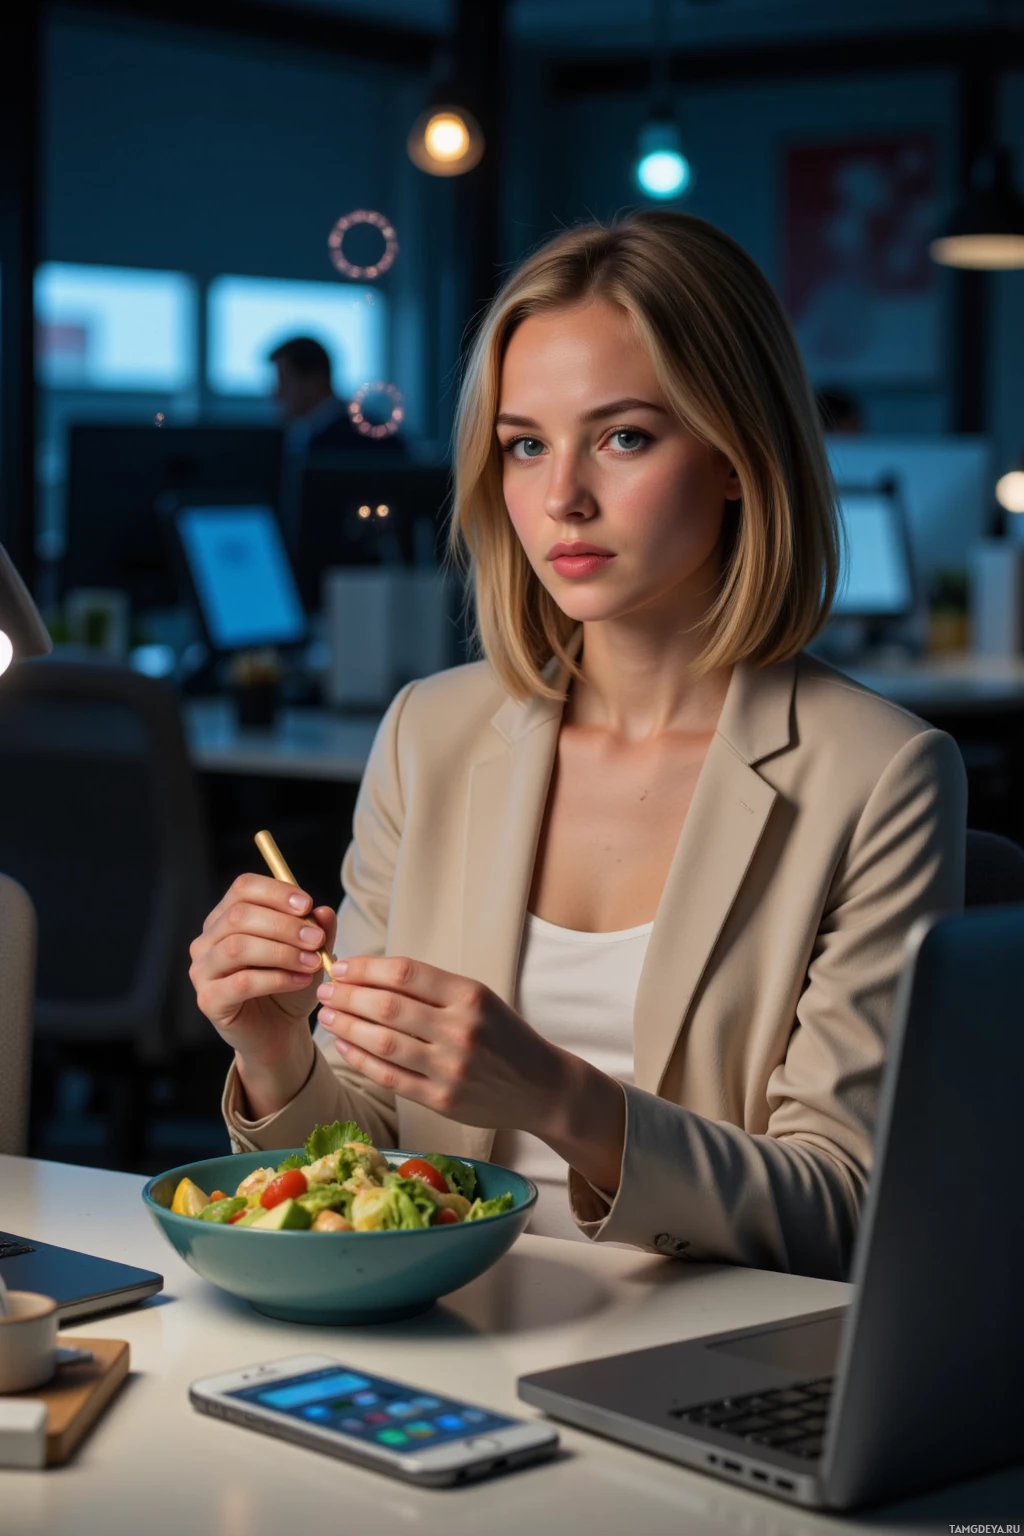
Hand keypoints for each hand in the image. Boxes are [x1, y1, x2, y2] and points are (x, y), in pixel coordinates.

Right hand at [189, 874, 337, 1113]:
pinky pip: (242, 982)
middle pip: (239, 916)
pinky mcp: (209, 1000)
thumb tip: (323, 912)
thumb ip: (318, 930)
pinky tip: (301, 981)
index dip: (276, 892)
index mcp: (226, 918)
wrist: (280, 1031)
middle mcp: (207, 940)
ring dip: (282, 952)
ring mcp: (203, 970)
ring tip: (312, 962)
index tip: (308, 905)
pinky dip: (277, 979)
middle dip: (284, 925)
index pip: (243, 888)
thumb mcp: (310, 952)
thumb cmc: (290, 985)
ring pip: (238, 947)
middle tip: (317, 940)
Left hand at [315, 956, 566, 1134]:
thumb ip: (432, 988)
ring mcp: (450, 1068)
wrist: (541, 1086)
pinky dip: (360, 1059)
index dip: (366, 968)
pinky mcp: (442, 1100)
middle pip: (387, 1006)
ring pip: (382, 1042)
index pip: (404, 974)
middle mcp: (460, 1030)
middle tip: (326, 989)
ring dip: (347, 1026)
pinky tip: (343, 1045)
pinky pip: (389, 1076)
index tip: (342, 966)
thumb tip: (371, 974)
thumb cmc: (503, 1035)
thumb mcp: (479, 998)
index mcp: (470, 996)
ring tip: (329, 1014)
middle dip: (349, 995)